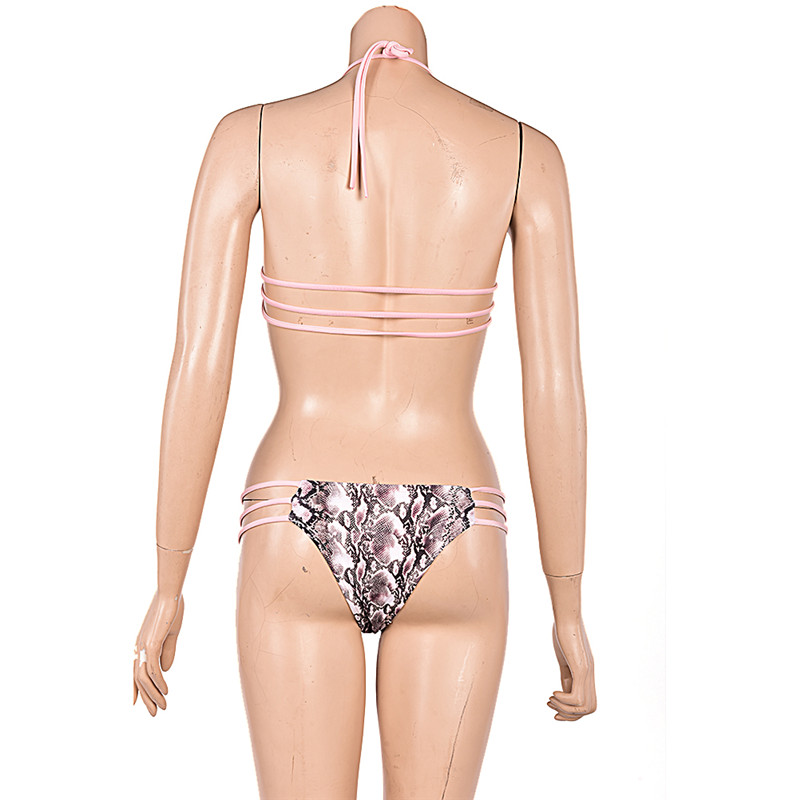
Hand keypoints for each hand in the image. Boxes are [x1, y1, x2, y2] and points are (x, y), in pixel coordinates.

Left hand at [133, 590, 184, 715]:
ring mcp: (144, 646)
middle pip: (138, 679)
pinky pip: (153, 669)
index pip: (136, 671)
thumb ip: (167, 652)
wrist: (170, 593)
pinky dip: (158, 682)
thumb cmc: (171, 608)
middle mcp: (139, 647)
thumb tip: (165, 671)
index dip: (136, 688)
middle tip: (154, 713)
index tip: (138, 704)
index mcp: (142, 644)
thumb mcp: (170, 634)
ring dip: (153, 694)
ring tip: (163, 706)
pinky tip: (165, 690)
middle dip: (146, 698)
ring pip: (144, 678)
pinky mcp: (152, 643)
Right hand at [547, 618, 596, 720]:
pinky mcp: (581, 668)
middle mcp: (589, 675)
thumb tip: (564, 688)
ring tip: (550, 700)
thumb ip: (567, 673)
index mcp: (586, 673)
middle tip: (552, 708)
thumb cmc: (564, 630)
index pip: (586, 702)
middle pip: (590, 708)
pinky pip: (578, 697)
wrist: (567, 615)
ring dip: (565, 709)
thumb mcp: (565, 658)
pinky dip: (565, 701)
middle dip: (570, 715)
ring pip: (585, 706)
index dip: (571, 711)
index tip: (553, 708)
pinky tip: (553, 693)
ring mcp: (586, 672)